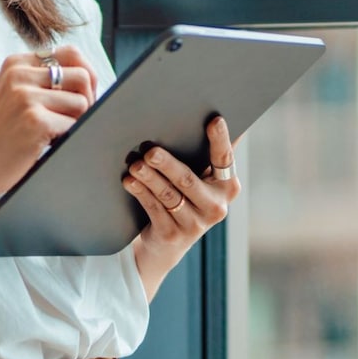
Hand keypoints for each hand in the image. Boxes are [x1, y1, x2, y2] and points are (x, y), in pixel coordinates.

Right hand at [0, 45, 96, 197]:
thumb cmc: (0, 134)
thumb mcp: (14, 95)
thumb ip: (43, 81)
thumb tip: (89, 77)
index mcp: (16, 64)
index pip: (71, 53)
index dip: (86, 74)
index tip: (84, 93)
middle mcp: (20, 75)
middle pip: (82, 76)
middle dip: (88, 100)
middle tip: (74, 117)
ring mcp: (26, 97)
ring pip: (82, 101)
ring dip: (76, 121)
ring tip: (55, 131)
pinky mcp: (35, 120)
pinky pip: (75, 124)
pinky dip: (68, 136)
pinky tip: (48, 142)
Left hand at [124, 116, 241, 299]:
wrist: (166, 244)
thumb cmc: (184, 198)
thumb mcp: (199, 180)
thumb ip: (205, 154)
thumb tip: (212, 113)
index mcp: (227, 187)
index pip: (224, 159)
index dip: (220, 140)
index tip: (214, 120)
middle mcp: (216, 207)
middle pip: (189, 179)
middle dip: (168, 163)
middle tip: (150, 150)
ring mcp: (195, 224)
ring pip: (169, 195)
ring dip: (150, 177)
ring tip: (135, 164)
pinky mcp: (173, 235)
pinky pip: (154, 209)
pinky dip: (141, 193)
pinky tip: (130, 181)